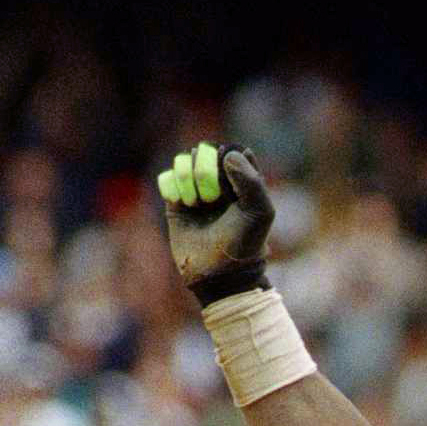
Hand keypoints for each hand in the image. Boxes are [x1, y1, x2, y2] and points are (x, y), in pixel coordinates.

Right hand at [157, 142, 274, 307]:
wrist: (219, 275)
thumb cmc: (245, 244)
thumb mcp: (260, 213)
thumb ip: (251, 180)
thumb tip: (226, 154)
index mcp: (241, 178)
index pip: (229, 150)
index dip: (225, 162)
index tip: (230, 188)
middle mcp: (218, 181)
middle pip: (203, 151)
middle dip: (204, 171)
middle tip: (210, 198)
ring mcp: (196, 189)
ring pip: (182, 161)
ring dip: (186, 180)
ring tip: (195, 204)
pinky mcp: (176, 201)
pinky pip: (166, 178)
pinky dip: (171, 188)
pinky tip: (181, 205)